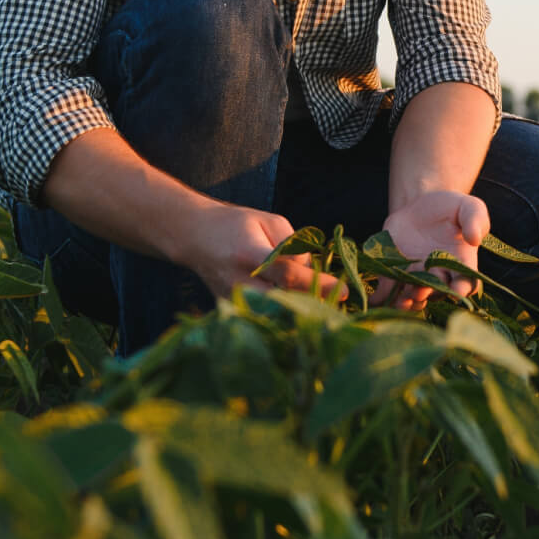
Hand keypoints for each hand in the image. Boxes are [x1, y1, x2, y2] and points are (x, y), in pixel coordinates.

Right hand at [177, 203, 345, 303]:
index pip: (288, 275)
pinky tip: (302, 308)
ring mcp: (233, 300)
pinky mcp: (232, 310)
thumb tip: (313, 272)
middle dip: (314, 303)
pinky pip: (265, 317)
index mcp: (249, 254)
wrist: (194, 236)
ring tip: (324, 306)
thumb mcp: (268, 221)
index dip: (318, 284)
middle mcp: (240, 282)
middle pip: (284, 301)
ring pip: (276, 314)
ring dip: (301, 311)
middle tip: (339, 302)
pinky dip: (285, 314)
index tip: (345, 290)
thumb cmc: (236, 224)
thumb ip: (294, 245)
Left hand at [374, 190, 489, 312]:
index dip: (462, 289)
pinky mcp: (395, 274)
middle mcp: (440, 276)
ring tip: (401, 299)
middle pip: (436, 293)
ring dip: (406, 301)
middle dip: (428, 294)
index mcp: (461, 264)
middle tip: (419, 290)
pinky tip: (376, 299)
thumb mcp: (469, 207)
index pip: (467, 283)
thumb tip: (475, 239)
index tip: (456, 289)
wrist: (421, 206)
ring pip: (413, 298)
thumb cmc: (451, 208)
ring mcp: (416, 278)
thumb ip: (475, 220)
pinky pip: (389, 291)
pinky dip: (382, 297)